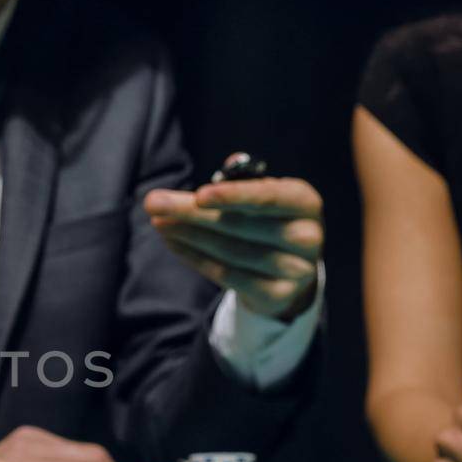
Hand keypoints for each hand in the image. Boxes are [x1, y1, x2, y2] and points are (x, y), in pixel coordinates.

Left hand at [144, 172, 323, 320]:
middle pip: (241, 225)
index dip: (234, 196)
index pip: (269, 197)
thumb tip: (226, 166)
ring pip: (231, 251)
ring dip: (189, 236)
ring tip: (160, 223)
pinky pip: (228, 276)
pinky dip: (196, 259)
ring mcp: (296, 269)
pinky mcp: (278, 294)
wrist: (289, 269)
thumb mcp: (261, 196)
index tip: (199, 195)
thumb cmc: (267, 220)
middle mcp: (307, 235)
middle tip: (154, 203)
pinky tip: (174, 245)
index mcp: (305, 201)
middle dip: (192, 213)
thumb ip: (240, 181)